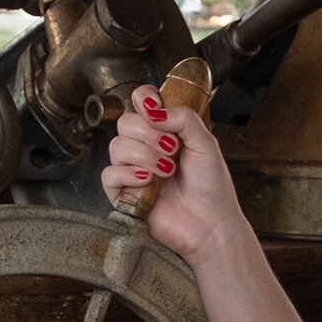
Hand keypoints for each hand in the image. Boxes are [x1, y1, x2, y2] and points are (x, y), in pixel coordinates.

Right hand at [102, 86, 251, 261]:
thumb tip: (155, 110)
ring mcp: (132, 169)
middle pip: (125, 122)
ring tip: (168, 170)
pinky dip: (129, 174)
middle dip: (149, 134)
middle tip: (172, 149)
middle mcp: (145, 146)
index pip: (140, 100)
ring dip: (145, 156)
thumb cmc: (211, 186)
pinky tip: (149, 180)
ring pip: (117, 146)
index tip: (155, 109)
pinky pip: (110, 174)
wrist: (211, 223)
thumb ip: (184, 118)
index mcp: (164, 129)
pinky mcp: (123, 193)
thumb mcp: (206, 143)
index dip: (144, 99)